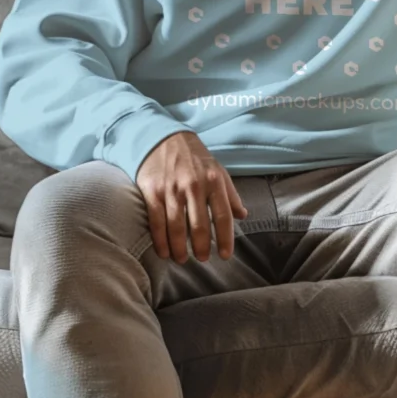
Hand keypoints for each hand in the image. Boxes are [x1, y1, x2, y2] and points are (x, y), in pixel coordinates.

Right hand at [135, 129, 247, 263]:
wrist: (164, 138)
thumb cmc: (195, 158)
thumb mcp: (218, 171)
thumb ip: (231, 195)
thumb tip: (243, 215)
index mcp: (214, 181)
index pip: (223, 215)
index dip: (225, 238)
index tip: (226, 255)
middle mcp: (194, 185)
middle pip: (200, 225)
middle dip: (202, 247)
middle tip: (203, 259)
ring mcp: (172, 189)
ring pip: (177, 226)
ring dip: (180, 248)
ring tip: (183, 259)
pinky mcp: (153, 191)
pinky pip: (157, 221)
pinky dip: (161, 240)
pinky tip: (164, 252)